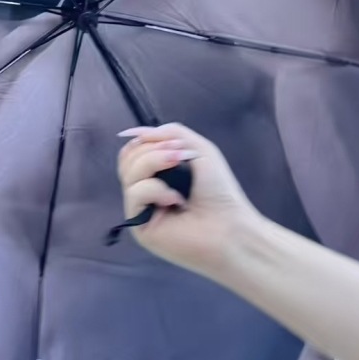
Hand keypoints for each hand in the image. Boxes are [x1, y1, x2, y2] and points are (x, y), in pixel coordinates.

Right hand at [117, 123, 263, 277]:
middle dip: (151, 150)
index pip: (132, 151)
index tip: (170, 143)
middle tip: (179, 156)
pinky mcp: (137, 224)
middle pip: (127, 159)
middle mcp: (144, 190)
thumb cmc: (219, 192)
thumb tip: (133, 131)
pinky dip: (155, 190)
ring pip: (128, 174)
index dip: (144, 140)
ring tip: (178, 172)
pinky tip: (174, 201)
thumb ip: (171, 133)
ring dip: (153, 163)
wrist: (231, 228)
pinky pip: (135, 193)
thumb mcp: (200, 150)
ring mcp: (139, 208)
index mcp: (156, 174)